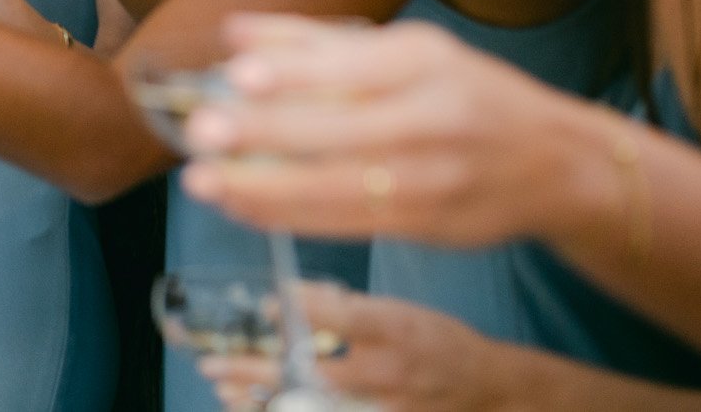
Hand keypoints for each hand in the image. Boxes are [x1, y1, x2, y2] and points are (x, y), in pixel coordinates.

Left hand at [179, 15, 601, 248]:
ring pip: (340, 188)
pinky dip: (292, 217)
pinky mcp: (430, 226)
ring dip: (265, 188)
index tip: (237, 75)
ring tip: (204, 181)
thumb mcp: (408, 50)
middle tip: (202, 132)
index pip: (353, 67)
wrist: (560, 164)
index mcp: (426, 62)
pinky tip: (244, 207)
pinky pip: (349, 224)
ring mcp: (434, 179)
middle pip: (341, 130)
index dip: (295, 73)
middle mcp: (434, 119)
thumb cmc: (466, 93)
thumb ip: (316, 42)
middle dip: (266, 134)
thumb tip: (233, 34)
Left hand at [200, 283, 518, 411]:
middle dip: (258, 370)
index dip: (301, 308)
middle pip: (314, 373)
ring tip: (224, 391)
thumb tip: (289, 299)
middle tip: (215, 364)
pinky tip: (259, 408)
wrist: (486, 389)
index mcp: (396, 328)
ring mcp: (387, 405)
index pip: (344, 315)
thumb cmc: (436, 340)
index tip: (265, 304)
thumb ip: (347, 307)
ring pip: (315, 408)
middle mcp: (391, 371)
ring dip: (264, 401)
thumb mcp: (398, 309)